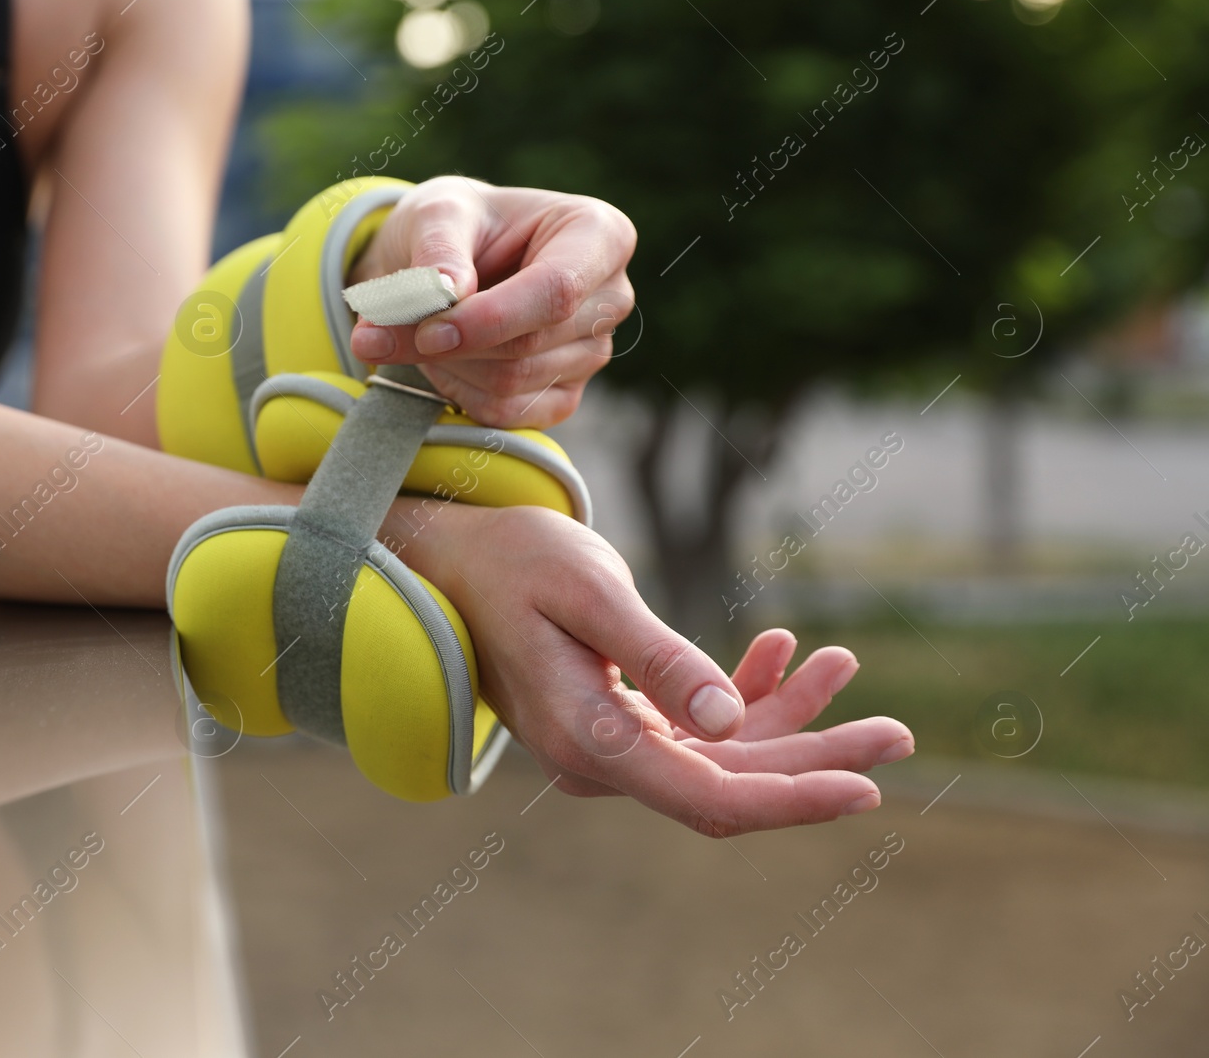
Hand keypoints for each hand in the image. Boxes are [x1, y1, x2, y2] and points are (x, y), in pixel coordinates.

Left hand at [347, 176, 635, 428]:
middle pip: (529, 345)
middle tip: (376, 334)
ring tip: (416, 332)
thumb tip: (448, 292)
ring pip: (513, 384)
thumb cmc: (455, 224)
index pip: (557, 292)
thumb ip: (440, 248)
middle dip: (447, 346)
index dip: (490, 319)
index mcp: (599, 234)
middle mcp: (610, 297)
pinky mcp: (564, 395)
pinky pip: (507, 415)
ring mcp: (593, 352)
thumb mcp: (437, 212)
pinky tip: (441, 360)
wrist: (449, 261)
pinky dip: (458, 393)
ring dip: (446, 366)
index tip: (427, 329)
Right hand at [399, 505, 913, 836]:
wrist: (454, 555)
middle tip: (900, 733)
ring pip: (719, 753)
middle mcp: (600, 758)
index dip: (792, 798)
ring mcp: (609, 744)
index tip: (868, 787)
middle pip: (728, 783)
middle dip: (815, 757)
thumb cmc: (513, 561)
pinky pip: (695, 724)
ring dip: (787, 716)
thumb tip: (728, 722)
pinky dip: (742, 691)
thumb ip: (659, 659)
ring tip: (843, 662)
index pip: (708, 798)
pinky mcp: (618, 720)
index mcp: (589, 739)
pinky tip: (780, 648)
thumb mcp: (589, 593)